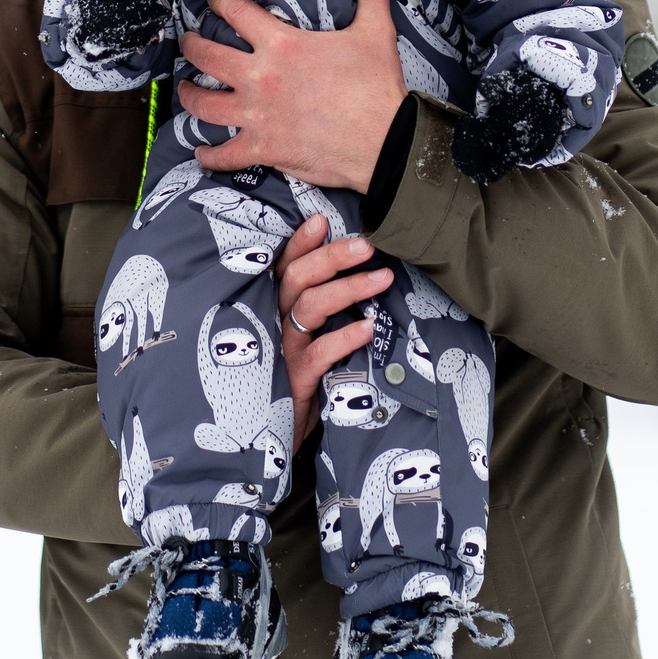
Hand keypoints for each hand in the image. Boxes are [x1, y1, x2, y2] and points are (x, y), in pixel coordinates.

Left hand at [180, 0, 406, 191]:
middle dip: (191, 46)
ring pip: (204, 104)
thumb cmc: (377, 86)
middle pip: (207, 56)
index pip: (236, 12)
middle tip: (187, 42)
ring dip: (189, 95)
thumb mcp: (376, 29)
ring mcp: (257, 115)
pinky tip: (202, 152)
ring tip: (185, 90)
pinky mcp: (262, 148)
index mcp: (282, 44)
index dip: (219, 0)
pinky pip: (224, 154)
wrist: (384, 142)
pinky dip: (209, 155)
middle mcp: (260, 78)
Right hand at [275, 213, 389, 450]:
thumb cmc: (298, 379)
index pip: (284, 267)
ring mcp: (282, 352)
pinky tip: (369, 328)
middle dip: (332, 257)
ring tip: (383, 279)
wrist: (274, 437)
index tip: (322, 220)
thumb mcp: (307, 340)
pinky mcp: (294, 381)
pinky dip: (344, 337)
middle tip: (367, 245)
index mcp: (276, 309)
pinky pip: (319, 353)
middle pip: (297, 279)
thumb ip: (321, 310)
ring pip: (309, 308)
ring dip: (348, 289)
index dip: (300, 243)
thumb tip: (361, 272)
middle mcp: (274, 324)